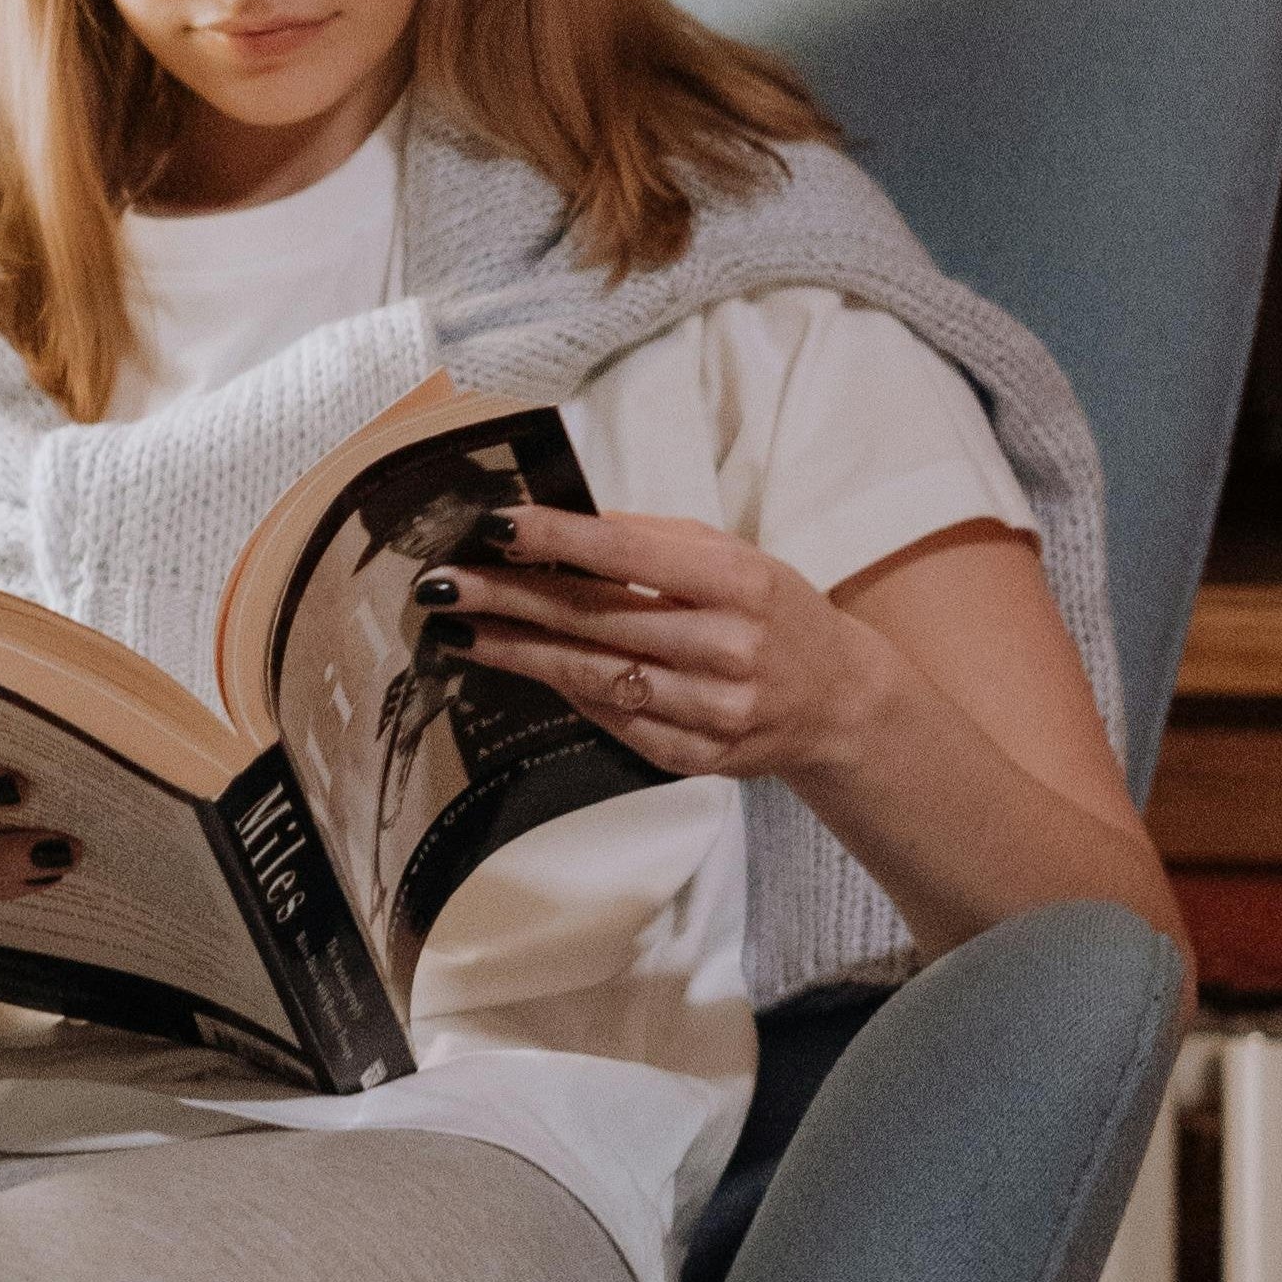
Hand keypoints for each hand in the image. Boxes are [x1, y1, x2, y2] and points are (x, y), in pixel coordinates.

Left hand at [410, 500, 893, 785]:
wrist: (838, 700)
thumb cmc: (770, 609)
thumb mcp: (727, 554)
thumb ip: (646, 537)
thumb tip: (553, 524)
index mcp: (735, 582)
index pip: (626, 552)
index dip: (553, 538)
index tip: (491, 525)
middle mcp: (726, 648)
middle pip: (594, 618)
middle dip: (507, 599)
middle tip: (442, 585)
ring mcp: (711, 710)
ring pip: (592, 675)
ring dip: (516, 651)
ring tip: (459, 630)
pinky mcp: (696, 758)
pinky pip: (612, 720)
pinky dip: (565, 691)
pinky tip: (525, 666)